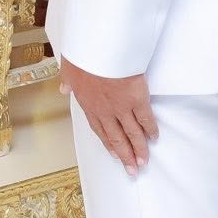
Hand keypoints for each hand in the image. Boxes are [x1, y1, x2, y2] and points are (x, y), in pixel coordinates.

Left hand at [59, 58, 157, 175]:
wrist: (100, 47)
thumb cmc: (84, 54)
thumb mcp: (69, 67)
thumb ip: (67, 80)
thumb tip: (63, 88)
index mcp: (88, 103)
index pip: (99, 129)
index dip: (108, 143)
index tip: (114, 154)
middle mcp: (105, 110)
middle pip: (117, 137)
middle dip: (125, 155)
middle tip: (132, 169)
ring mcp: (122, 107)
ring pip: (132, 133)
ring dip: (139, 149)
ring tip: (144, 162)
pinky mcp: (137, 99)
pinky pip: (146, 119)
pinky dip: (151, 130)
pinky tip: (154, 137)